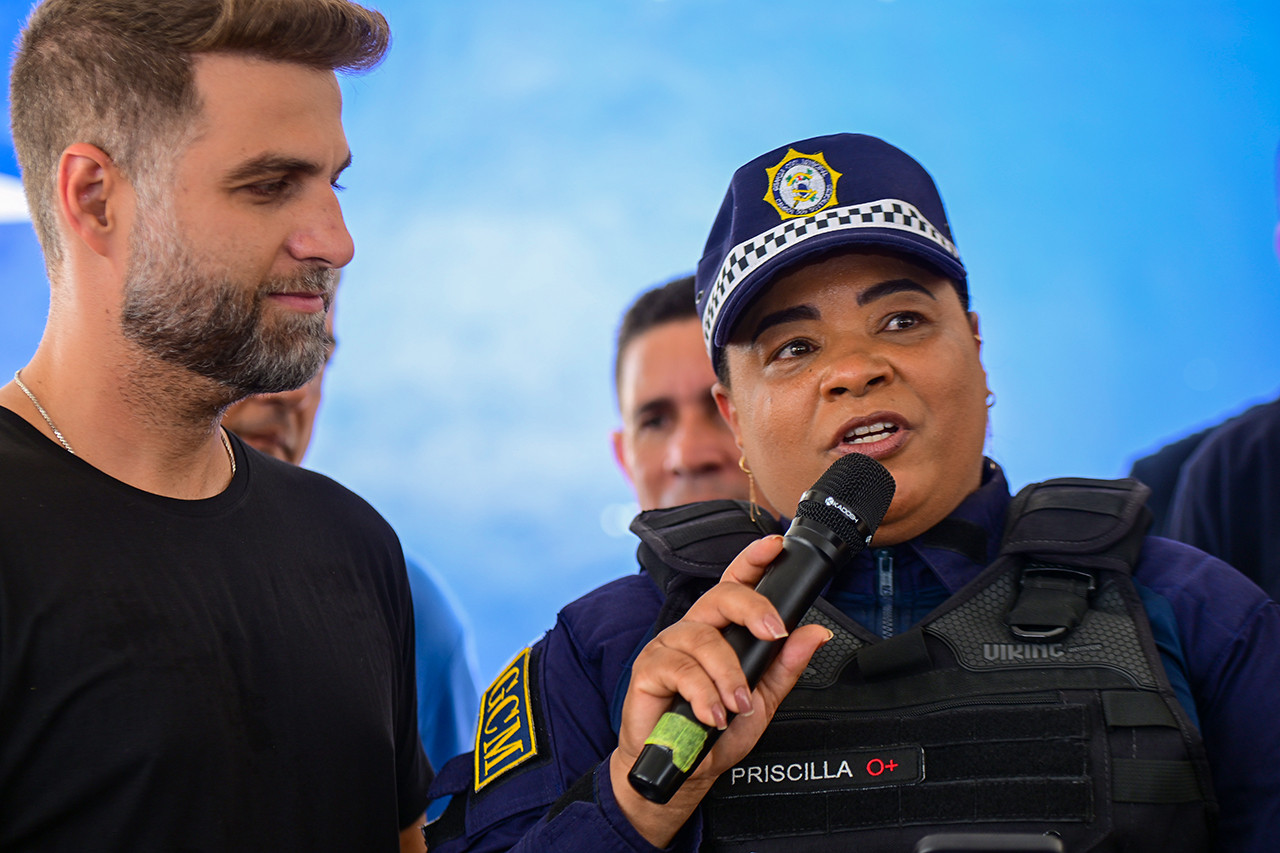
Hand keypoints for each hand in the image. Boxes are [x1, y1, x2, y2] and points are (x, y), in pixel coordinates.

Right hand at [607, 534, 831, 846]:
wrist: (680, 770)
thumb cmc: (715, 732)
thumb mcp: (762, 701)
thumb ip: (786, 666)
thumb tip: (816, 635)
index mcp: (721, 630)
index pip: (736, 584)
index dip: (753, 560)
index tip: (774, 546)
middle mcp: (694, 630)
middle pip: (720, 597)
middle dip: (752, 609)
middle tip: (773, 635)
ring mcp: (668, 646)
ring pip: (703, 639)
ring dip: (728, 675)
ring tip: (736, 706)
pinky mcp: (647, 669)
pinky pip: (680, 669)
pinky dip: (702, 694)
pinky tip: (712, 715)